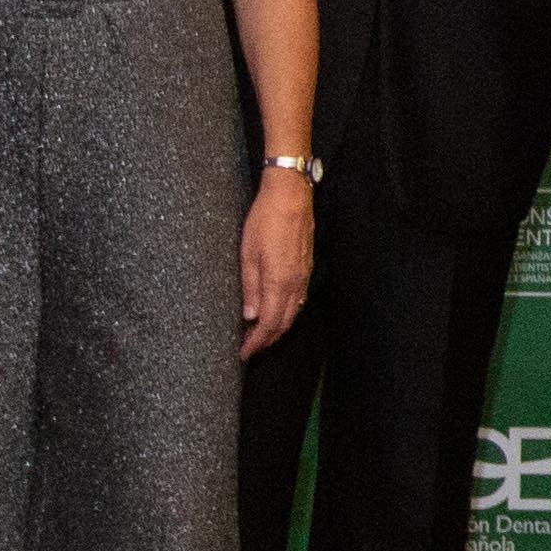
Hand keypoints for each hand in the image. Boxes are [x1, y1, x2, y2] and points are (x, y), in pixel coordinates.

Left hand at [238, 175, 314, 360]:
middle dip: (267, 340)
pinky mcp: (306, 267)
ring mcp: (304, 275)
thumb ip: (250, 287)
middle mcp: (296, 283)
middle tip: (250, 348)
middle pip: (284, 323)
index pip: (269, 323)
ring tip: (260, 334)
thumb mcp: (248, 253)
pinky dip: (286, 312)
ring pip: (293, 312)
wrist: (291, 196)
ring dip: (277, 327)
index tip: (244, 353)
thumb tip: (250, 315)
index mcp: (280, 282)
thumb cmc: (265, 220)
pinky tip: (276, 311)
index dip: (257, 342)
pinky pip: (298, 299)